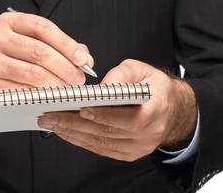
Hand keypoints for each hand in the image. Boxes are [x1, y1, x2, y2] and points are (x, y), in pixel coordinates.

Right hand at [0, 11, 93, 121]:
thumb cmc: (9, 58)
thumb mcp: (27, 41)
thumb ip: (56, 45)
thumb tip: (85, 58)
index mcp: (8, 22)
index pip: (42, 28)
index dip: (66, 43)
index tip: (83, 58)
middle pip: (40, 52)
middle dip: (66, 68)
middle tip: (79, 79)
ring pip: (34, 75)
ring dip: (57, 85)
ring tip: (69, 90)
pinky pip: (24, 93)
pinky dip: (42, 97)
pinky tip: (52, 99)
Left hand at [37, 59, 196, 160]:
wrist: (171, 107)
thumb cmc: (153, 85)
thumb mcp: (140, 69)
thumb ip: (121, 74)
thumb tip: (99, 87)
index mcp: (157, 107)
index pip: (131, 118)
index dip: (105, 115)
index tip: (82, 109)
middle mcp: (150, 131)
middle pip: (110, 132)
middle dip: (76, 124)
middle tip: (52, 116)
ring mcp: (141, 146)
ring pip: (103, 144)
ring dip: (74, 134)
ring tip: (53, 123)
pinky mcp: (130, 153)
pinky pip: (103, 150)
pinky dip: (82, 141)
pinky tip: (66, 132)